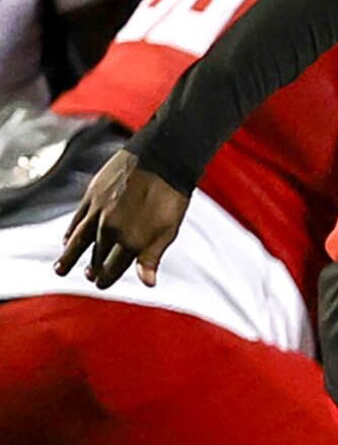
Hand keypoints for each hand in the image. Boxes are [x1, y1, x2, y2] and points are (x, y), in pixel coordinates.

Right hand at [55, 151, 189, 287]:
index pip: (114, 267)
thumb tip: (148, 283)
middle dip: (93, 268)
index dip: (108, 277)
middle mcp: (110, 228)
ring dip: (69, 256)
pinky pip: (77, 219)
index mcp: (131, 240)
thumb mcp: (168, 231)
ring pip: (79, 239)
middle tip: (89, 277)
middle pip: (97, 254)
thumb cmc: (171, 197)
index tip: (101, 285)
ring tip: (59, 270)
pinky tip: (66, 240)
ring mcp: (98, 212)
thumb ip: (152, 257)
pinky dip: (71, 232)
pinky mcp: (91, 195)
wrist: (162, 159)